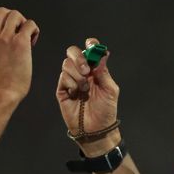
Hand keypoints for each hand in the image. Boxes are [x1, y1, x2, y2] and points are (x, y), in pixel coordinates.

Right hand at [0, 8, 38, 107]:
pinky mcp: (19, 42)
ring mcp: (4, 38)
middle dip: (13, 19)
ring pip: (16, 14)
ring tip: (26, 39)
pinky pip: (30, 24)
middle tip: (19, 34)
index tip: (9, 40)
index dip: (4, 26)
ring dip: (23, 24)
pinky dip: (34, 30)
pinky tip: (32, 43)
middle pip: (2, 11)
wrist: (3, 93)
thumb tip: (10, 28)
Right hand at [56, 38, 120, 155]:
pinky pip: (62, 77)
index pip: (90, 51)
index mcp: (95, 70)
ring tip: (84, 89)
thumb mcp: (110, 90)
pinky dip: (70, 83)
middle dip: (79, 58)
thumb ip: (104, 72)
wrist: (95, 129)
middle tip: (85, 70)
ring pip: (66, 64)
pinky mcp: (62, 90)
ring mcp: (71, 80)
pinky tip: (76, 93)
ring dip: (76, 74)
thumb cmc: (106, 111)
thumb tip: (101, 55)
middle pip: (73, 52)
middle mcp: (82, 72)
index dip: (90, 44)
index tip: (90, 44)